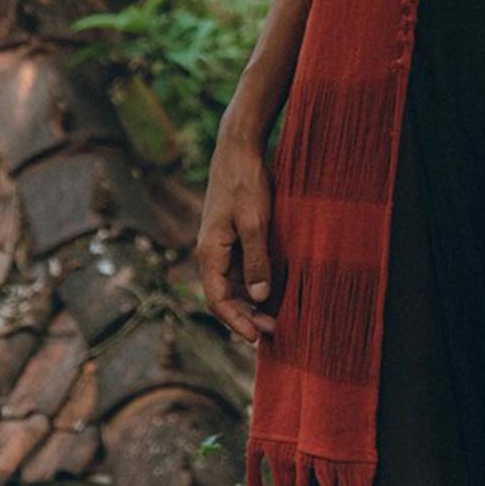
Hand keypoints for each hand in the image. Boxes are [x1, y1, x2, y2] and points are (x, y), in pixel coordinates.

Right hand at [197, 127, 277, 346]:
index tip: (256, 338)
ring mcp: (220, 243)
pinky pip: (239, 267)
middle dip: (246, 316)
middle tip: (274, 330)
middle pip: (224, 295)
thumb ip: (256, 260)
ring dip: (250, 301)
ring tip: (275, 315)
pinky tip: (272, 288)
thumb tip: (258, 297)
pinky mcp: (231, 234)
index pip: (217, 300)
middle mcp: (210, 252)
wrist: (239, 148)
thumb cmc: (245, 182)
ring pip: (232, 283)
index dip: (236, 322)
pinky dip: (253, 282)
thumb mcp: (255, 222)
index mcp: (209, 252)